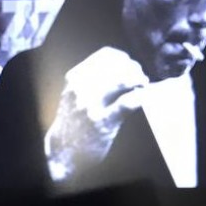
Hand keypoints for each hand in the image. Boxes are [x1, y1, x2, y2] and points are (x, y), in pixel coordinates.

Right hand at [44, 46, 148, 182]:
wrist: (62, 151)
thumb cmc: (73, 120)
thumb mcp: (74, 93)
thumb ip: (91, 78)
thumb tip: (122, 63)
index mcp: (75, 77)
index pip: (105, 54)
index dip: (123, 58)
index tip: (130, 65)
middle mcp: (81, 88)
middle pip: (117, 66)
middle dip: (134, 69)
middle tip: (141, 78)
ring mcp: (92, 105)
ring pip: (122, 80)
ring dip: (138, 80)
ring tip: (143, 86)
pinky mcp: (104, 122)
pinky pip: (128, 103)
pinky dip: (140, 97)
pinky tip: (143, 98)